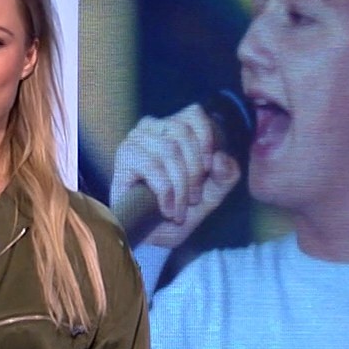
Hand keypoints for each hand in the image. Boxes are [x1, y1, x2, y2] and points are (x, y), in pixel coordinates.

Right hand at [109, 105, 242, 248]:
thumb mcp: (211, 195)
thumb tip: (221, 158)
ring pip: (169, 150)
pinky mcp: (124, 157)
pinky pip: (153, 166)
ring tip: (179, 210)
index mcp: (172, 127)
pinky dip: (166, 192)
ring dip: (180, 186)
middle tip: (193, 200)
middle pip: (183, 134)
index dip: (206, 140)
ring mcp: (135, 140)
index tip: (209, 170)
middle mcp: (151, 128)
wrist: (147, 234)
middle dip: (194, 171)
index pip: (194, 114)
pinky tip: (167, 209)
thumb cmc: (177, 209)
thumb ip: (225, 177)